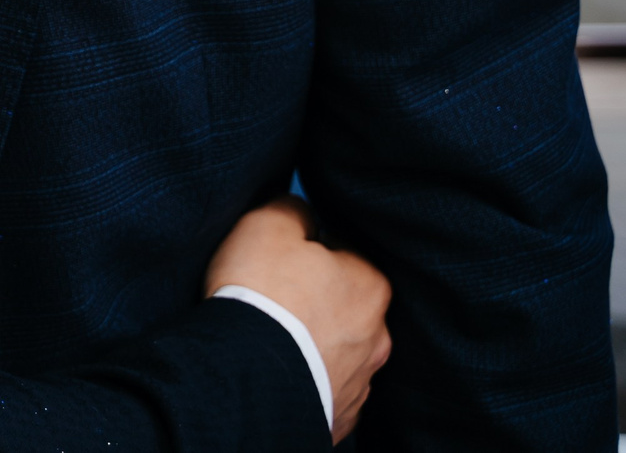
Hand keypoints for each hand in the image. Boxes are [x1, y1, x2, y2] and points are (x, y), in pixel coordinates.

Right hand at [206, 197, 391, 442]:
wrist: (248, 375)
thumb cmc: (262, 293)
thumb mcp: (267, 224)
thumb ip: (292, 209)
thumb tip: (302, 213)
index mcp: (370, 285)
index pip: (344, 254)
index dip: (309, 251)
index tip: (281, 257)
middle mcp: (377, 336)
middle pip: (346, 307)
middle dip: (318, 301)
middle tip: (276, 300)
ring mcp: (361, 382)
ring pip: (340, 352)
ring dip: (316, 345)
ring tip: (275, 341)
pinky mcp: (339, 417)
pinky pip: (326, 391)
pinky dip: (308, 380)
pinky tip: (280, 373)